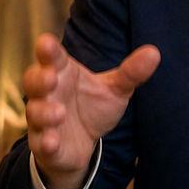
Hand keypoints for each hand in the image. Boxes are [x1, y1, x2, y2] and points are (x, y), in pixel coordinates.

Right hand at [24, 33, 159, 188]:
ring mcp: (43, 120)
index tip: (46, 43)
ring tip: (59, 112)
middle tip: (51, 78)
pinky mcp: (46, 145)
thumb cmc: (93, 106)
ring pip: (35, 113)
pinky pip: (41, 143)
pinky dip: (45, 142)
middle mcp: (48, 94)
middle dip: (40, 79)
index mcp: (62, 73)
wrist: (84, 143)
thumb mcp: (115, 89)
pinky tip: (51, 142)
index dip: (48, 50)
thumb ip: (131, 72)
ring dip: (44, 112)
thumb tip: (154, 53)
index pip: (52, 57)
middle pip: (33, 81)